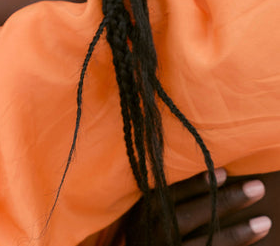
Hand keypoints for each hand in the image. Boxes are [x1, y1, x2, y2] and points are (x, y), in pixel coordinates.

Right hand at [124, 169, 271, 245]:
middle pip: (189, 217)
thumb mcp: (147, 209)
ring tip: (264, 222)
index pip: (172, 193)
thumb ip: (165, 192)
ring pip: (205, 243)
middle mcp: (155, 232)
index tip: (224, 172)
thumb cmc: (148, 229)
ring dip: (237, 234)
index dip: (197, 183)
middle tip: (257, 188)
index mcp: (145, 210)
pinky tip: (251, 242)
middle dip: (224, 202)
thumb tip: (214, 171)